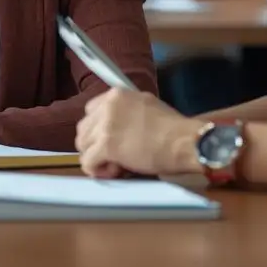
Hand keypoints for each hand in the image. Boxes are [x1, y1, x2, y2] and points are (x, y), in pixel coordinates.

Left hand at [76, 88, 202, 179]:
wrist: (184, 141)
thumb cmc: (173, 128)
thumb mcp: (146, 106)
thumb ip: (127, 112)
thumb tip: (118, 128)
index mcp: (116, 94)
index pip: (90, 111)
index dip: (98, 129)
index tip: (113, 140)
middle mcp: (107, 106)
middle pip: (83, 129)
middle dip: (94, 144)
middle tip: (113, 156)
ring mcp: (105, 125)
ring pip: (82, 146)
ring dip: (96, 158)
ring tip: (116, 165)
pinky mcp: (106, 145)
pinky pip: (88, 162)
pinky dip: (98, 171)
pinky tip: (115, 172)